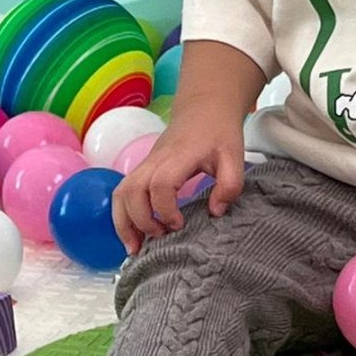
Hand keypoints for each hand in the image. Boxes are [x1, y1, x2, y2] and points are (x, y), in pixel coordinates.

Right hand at [112, 102, 244, 255]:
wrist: (204, 108)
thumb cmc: (219, 132)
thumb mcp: (235, 156)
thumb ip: (230, 185)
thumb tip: (215, 212)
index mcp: (179, 156)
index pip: (160, 184)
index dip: (165, 209)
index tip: (179, 225)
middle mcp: (156, 159)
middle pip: (131, 191)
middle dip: (139, 221)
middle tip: (158, 239)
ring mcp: (146, 163)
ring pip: (120, 193)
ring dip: (123, 222)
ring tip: (135, 247)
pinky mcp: (143, 169)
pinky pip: (123, 192)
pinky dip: (123, 216)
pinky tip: (135, 234)